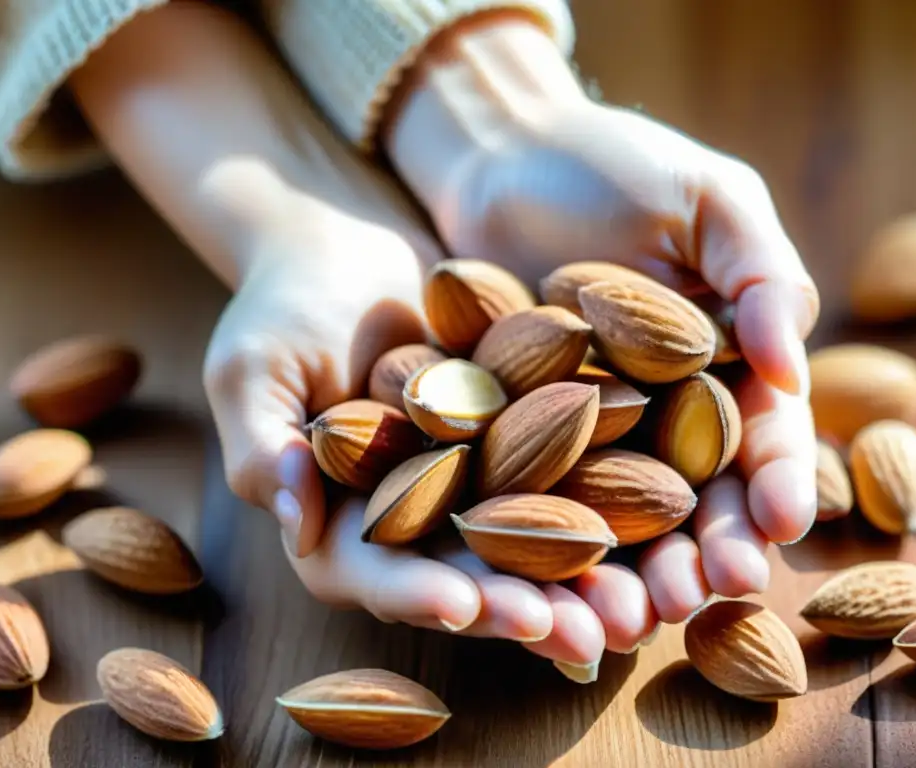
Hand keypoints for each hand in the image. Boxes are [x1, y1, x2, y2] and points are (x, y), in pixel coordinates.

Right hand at [201, 173, 653, 679]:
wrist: (345, 246)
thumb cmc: (282, 309)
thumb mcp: (254, 371)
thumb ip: (263, 445)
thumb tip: (289, 519)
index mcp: (337, 525)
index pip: (375, 576)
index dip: (417, 594)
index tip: (464, 606)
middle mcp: (412, 520)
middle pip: (465, 579)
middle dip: (519, 609)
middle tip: (578, 634)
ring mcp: (470, 483)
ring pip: (528, 543)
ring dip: (578, 580)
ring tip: (632, 605)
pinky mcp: (519, 440)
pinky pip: (566, 474)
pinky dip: (609, 498)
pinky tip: (662, 517)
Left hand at [385, 19, 820, 616]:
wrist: (498, 155)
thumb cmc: (613, 162)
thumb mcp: (707, 198)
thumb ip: (762, 270)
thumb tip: (793, 361)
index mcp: (720, 364)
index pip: (760, 434)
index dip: (775, 480)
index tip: (779, 523)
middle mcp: (656, 410)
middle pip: (690, 495)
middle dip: (701, 550)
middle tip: (701, 594)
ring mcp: (579, 427)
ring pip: (611, 515)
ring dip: (623, 571)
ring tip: (625, 618)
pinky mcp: (505, 430)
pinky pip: (523, 492)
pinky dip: (533, 542)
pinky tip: (538, 588)